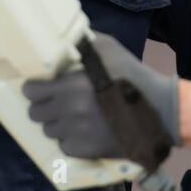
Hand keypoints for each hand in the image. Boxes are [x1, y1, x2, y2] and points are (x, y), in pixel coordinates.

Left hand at [22, 32, 180, 160]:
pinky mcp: (87, 150)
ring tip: (73, 116)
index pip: (32, 91)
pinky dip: (70, 139)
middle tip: (57, 102)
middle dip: (43, 106)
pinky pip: (64, 147)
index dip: (34, 88)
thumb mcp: (108, 49)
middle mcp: (69, 111)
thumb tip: (65, 40)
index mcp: (70, 86)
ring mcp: (77, 133)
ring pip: (49, 131)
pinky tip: (83, 130)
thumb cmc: (132, 76)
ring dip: (57, 123)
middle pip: (36, 113)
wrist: (159, 110)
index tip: (42, 87)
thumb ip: (83, 44)